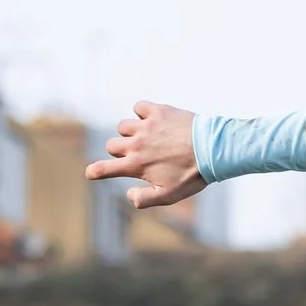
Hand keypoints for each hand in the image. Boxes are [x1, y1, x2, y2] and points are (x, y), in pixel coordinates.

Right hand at [85, 102, 203, 207]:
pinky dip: (142, 112)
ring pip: (123, 126)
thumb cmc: (193, 175)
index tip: (91, 173)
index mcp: (137, 165)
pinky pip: (138, 107)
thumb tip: (128, 194)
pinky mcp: (158, 111)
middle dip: (120, 151)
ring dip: (131, 132)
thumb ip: (146, 198)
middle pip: (111, 145)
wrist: (214, 149)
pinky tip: (154, 120)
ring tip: (149, 138)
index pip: (105, 169)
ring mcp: (146, 126)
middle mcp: (137, 144)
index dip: (95, 172)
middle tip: (139, 155)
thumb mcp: (170, 195)